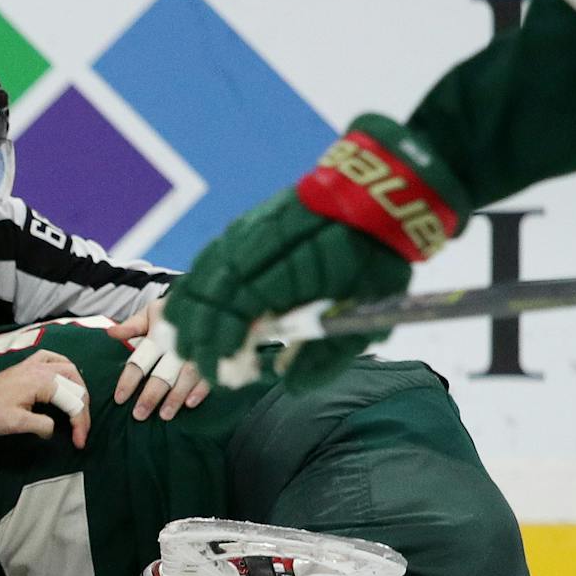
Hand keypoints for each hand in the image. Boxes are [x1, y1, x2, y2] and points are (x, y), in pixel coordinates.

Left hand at [0, 351, 91, 446]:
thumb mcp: (17, 424)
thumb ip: (42, 426)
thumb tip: (53, 429)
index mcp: (41, 381)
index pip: (72, 400)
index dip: (80, 423)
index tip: (79, 442)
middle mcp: (40, 367)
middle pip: (75, 382)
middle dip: (82, 407)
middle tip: (82, 429)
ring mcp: (33, 364)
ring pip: (67, 368)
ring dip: (78, 386)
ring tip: (80, 406)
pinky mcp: (25, 366)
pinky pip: (52, 359)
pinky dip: (64, 367)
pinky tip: (65, 377)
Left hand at [106, 304, 209, 420]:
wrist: (210, 299)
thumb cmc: (174, 312)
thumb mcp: (151, 313)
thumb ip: (132, 326)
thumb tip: (111, 332)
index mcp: (159, 334)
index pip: (140, 360)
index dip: (129, 380)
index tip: (119, 398)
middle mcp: (178, 344)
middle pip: (162, 373)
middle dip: (151, 395)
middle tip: (139, 415)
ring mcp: (198, 351)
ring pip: (186, 377)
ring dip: (175, 397)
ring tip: (164, 416)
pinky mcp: (217, 355)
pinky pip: (210, 374)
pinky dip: (200, 389)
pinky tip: (191, 403)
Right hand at [164, 114, 470, 387]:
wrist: (381, 192)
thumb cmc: (377, 255)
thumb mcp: (366, 310)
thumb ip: (327, 353)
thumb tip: (289, 382)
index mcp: (290, 269)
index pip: (235, 311)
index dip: (222, 347)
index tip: (225, 374)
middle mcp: (259, 245)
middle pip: (209, 295)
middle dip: (201, 338)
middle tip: (209, 369)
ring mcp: (248, 230)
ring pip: (201, 276)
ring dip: (194, 316)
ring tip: (197, 346)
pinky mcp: (245, 225)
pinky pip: (209, 260)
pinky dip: (200, 291)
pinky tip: (203, 313)